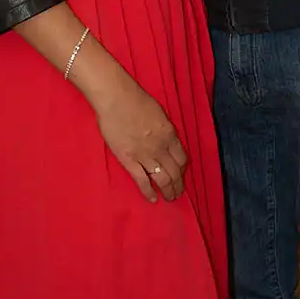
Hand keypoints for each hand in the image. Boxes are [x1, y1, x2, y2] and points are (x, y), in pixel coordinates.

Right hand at [89, 75, 187, 203]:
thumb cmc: (136, 100)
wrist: (116, 99)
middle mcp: (161, 148)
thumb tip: (166, 139)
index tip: (180, 174)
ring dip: (168, 191)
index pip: (182, 159)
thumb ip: (164, 130)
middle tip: (178, 193)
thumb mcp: (159, 114)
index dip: (182, 170)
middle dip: (178, 185)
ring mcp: (145, 156)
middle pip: (175, 172)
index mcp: (170, 135)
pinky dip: (149, 192)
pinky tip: (153, 199)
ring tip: (169, 198)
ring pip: (162, 179)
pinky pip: (142, 180)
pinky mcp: (129, 161)